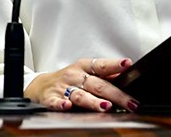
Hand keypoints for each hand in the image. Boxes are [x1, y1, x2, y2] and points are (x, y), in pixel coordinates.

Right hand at [24, 57, 139, 112]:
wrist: (41, 84)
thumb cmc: (70, 78)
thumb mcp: (86, 71)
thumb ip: (105, 74)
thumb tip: (126, 75)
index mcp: (84, 67)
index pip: (102, 65)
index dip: (115, 64)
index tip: (127, 64)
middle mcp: (75, 76)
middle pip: (97, 84)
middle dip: (115, 94)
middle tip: (130, 102)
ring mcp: (63, 87)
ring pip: (80, 95)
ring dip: (93, 101)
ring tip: (106, 106)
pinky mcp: (50, 98)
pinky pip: (56, 102)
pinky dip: (61, 104)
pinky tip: (67, 106)